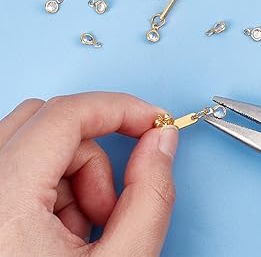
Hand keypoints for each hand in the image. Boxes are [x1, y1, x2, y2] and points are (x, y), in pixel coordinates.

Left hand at [0, 92, 177, 255]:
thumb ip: (150, 194)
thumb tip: (161, 141)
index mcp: (4, 201)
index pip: (64, 115)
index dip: (120, 109)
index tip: (152, 121)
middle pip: (46, 122)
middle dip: (94, 154)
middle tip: (114, 199)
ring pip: (34, 144)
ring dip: (74, 176)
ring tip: (86, 230)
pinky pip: (18, 167)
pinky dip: (50, 190)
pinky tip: (60, 235)